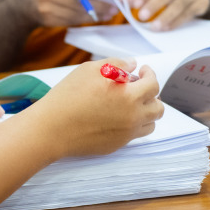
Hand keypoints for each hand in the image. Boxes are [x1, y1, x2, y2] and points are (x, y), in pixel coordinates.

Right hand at [21, 60, 162, 155]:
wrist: (51, 128)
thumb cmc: (68, 97)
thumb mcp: (91, 70)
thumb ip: (117, 64)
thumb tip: (132, 65)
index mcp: (129, 96)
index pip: (153, 85)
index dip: (150, 74)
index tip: (142, 71)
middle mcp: (132, 117)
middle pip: (158, 107)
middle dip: (152, 94)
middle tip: (139, 87)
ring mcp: (126, 134)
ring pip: (150, 123)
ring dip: (146, 111)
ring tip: (132, 103)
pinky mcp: (116, 145)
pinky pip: (135, 135)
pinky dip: (134, 124)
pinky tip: (118, 116)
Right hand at [25, 0, 114, 26]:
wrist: (20, 5)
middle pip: (80, 2)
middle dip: (100, 6)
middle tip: (115, 7)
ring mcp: (48, 10)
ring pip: (78, 14)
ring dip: (96, 15)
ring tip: (109, 13)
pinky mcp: (50, 21)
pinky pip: (73, 21)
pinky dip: (86, 19)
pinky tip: (96, 17)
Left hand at [127, 0, 209, 30]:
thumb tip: (121, 2)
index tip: (134, 5)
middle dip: (154, 5)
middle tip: (141, 17)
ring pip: (180, 3)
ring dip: (166, 16)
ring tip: (154, 27)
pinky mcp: (202, 2)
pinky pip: (188, 13)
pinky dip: (176, 22)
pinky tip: (166, 28)